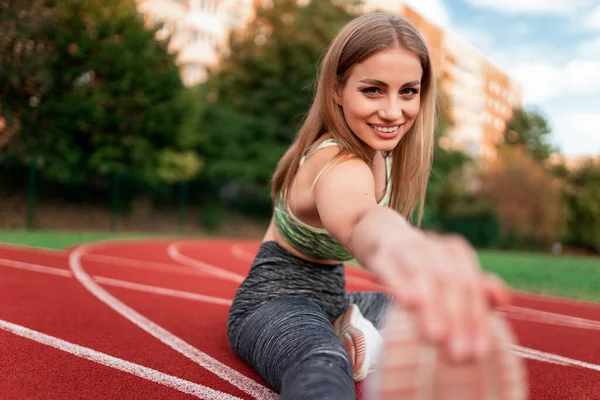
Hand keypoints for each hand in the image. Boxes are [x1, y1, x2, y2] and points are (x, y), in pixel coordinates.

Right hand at [368, 232, 499, 362]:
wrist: (383, 237)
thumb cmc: (422, 267)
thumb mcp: (450, 275)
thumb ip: (477, 290)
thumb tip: (503, 299)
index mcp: (456, 252)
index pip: (471, 286)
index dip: (477, 319)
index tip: (479, 352)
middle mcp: (433, 247)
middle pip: (450, 281)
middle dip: (456, 318)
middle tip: (457, 352)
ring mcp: (406, 248)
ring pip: (423, 274)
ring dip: (431, 305)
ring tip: (436, 336)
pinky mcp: (381, 254)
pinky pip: (391, 268)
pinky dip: (400, 283)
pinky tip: (407, 302)